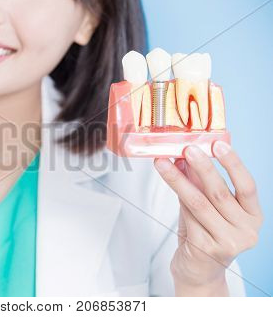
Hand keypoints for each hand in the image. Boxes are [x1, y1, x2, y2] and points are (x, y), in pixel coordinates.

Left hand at [154, 142, 262, 294]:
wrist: (198, 272)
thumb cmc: (204, 237)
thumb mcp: (206, 208)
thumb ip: (198, 185)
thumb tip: (184, 157)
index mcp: (253, 217)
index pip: (248, 186)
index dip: (233, 163)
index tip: (217, 144)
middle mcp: (247, 230)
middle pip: (220, 192)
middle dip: (202, 167)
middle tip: (187, 149)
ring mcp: (229, 242)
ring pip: (199, 202)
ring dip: (178, 179)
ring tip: (164, 162)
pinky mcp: (208, 248)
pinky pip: (188, 215)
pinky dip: (176, 196)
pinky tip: (168, 180)